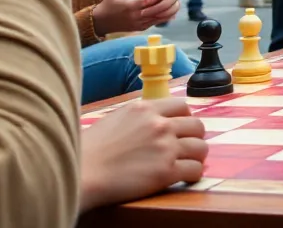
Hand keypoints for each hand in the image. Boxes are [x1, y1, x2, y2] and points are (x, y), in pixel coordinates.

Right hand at [79, 97, 207, 212]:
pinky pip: (195, 170)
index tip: (180, 129)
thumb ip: (137, 117)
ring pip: (201, 147)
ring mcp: (165, 147)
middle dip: (194, 137)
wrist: (81, 173)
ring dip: (196, 156)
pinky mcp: (166, 171)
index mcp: (145, 108)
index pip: (182, 106)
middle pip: (197, 125)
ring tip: (187, 163)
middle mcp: (159, 124)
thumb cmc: (88, 150)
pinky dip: (193, 174)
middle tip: (186, 148)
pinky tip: (184, 177)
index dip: (185, 119)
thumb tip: (151, 120)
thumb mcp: (115, 118)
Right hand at [92, 0, 179, 34]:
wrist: (101, 21)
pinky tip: (169, 10)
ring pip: (159, 18)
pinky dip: (164, 16)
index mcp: (131, 6)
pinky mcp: (140, 28)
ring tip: (173, 1)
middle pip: (157, 10)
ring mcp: (139, 24)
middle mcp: (137, 17)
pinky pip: (155, 23)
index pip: (150, 0)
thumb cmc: (109, 4)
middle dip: (166, 2)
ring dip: (167, 10)